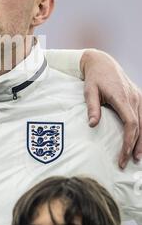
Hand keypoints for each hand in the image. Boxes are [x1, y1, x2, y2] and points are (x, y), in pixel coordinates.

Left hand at [80, 49, 141, 168]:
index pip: (131, 123)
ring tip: (137, 156)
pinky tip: (141, 141)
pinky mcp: (138, 97)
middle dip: (134, 146)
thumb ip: (92, 108)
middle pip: (140, 126)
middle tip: (127, 161)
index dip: (128, 141)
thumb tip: (93, 125)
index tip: (122, 154)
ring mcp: (138, 97)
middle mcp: (134, 97)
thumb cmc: (94, 78)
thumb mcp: (89, 91)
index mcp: (122, 97)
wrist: (102, 63)